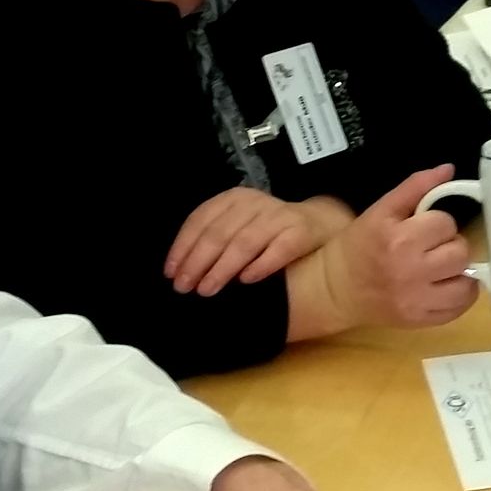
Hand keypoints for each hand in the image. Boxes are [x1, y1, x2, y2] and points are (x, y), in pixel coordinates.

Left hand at [166, 187, 345, 295]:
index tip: (171, 273)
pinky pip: (278, 249)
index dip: (183, 247)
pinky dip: (261, 265)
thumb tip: (181, 271)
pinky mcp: (300, 232)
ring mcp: (278, 216)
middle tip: (185, 287)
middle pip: (219, 233)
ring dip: (222, 268)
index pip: (201, 219)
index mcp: (233, 199)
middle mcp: (254, 203)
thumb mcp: (238, 226)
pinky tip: (247, 281)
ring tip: (207, 290)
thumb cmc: (269, 231)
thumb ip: (214, 240)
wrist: (320, 224)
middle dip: (197, 262)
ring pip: (244, 242)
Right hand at [314, 164, 478, 330]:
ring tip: (441, 268)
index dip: (437, 223)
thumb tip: (448, 169)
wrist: (335, 289)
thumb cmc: (358, 246)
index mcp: (398, 240)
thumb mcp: (381, 210)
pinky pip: (459, 309)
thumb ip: (416, 187)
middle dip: (450, 246)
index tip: (423, 228)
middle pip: (460, 253)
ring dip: (459, 272)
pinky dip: (459, 296)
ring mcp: (417, 302)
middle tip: (432, 248)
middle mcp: (410, 273)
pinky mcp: (420, 321)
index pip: (446, 224)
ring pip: (467, 284)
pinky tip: (444, 286)